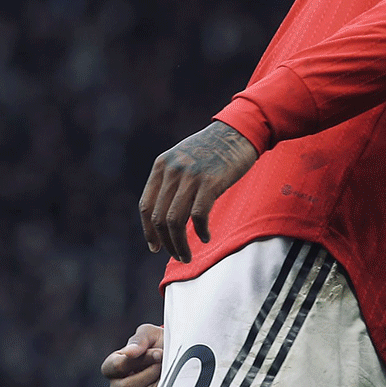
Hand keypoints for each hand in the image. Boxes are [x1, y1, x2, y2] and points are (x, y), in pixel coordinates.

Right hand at [101, 324, 163, 386]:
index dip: (138, 360)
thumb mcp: (149, 334)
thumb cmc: (157, 343)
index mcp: (113, 366)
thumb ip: (139, 340)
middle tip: (163, 364)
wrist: (177, 355)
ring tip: (168, 375)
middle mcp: (118, 386)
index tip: (158, 352)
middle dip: (148, 375)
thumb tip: (129, 353)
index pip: (114, 367)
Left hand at [139, 120, 257, 261]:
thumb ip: (171, 179)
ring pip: (175, 221)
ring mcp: (191, 176)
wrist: (240, 131)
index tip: (155, 247)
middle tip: (176, 255)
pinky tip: (205, 237)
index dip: (148, 231)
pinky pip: (198, 215)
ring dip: (179, 244)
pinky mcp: (211, 182)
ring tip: (186, 255)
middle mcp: (172, 170)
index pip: (145, 206)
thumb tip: (165, 212)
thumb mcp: (183, 157)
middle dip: (166, 242)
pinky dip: (200, 231)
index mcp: (162, 165)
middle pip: (159, 218)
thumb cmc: (214, 148)